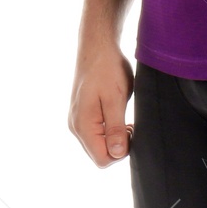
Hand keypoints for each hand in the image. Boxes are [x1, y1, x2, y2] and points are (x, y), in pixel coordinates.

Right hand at [68, 40, 133, 166]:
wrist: (97, 48)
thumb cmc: (107, 70)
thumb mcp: (116, 99)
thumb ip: (115, 128)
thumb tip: (117, 154)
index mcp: (83, 126)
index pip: (102, 160)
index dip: (121, 151)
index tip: (131, 131)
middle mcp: (76, 127)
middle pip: (100, 153)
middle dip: (118, 144)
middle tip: (130, 123)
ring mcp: (78, 121)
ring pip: (99, 144)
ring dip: (115, 136)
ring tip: (125, 118)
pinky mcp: (83, 114)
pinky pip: (97, 132)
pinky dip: (110, 129)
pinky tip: (118, 115)